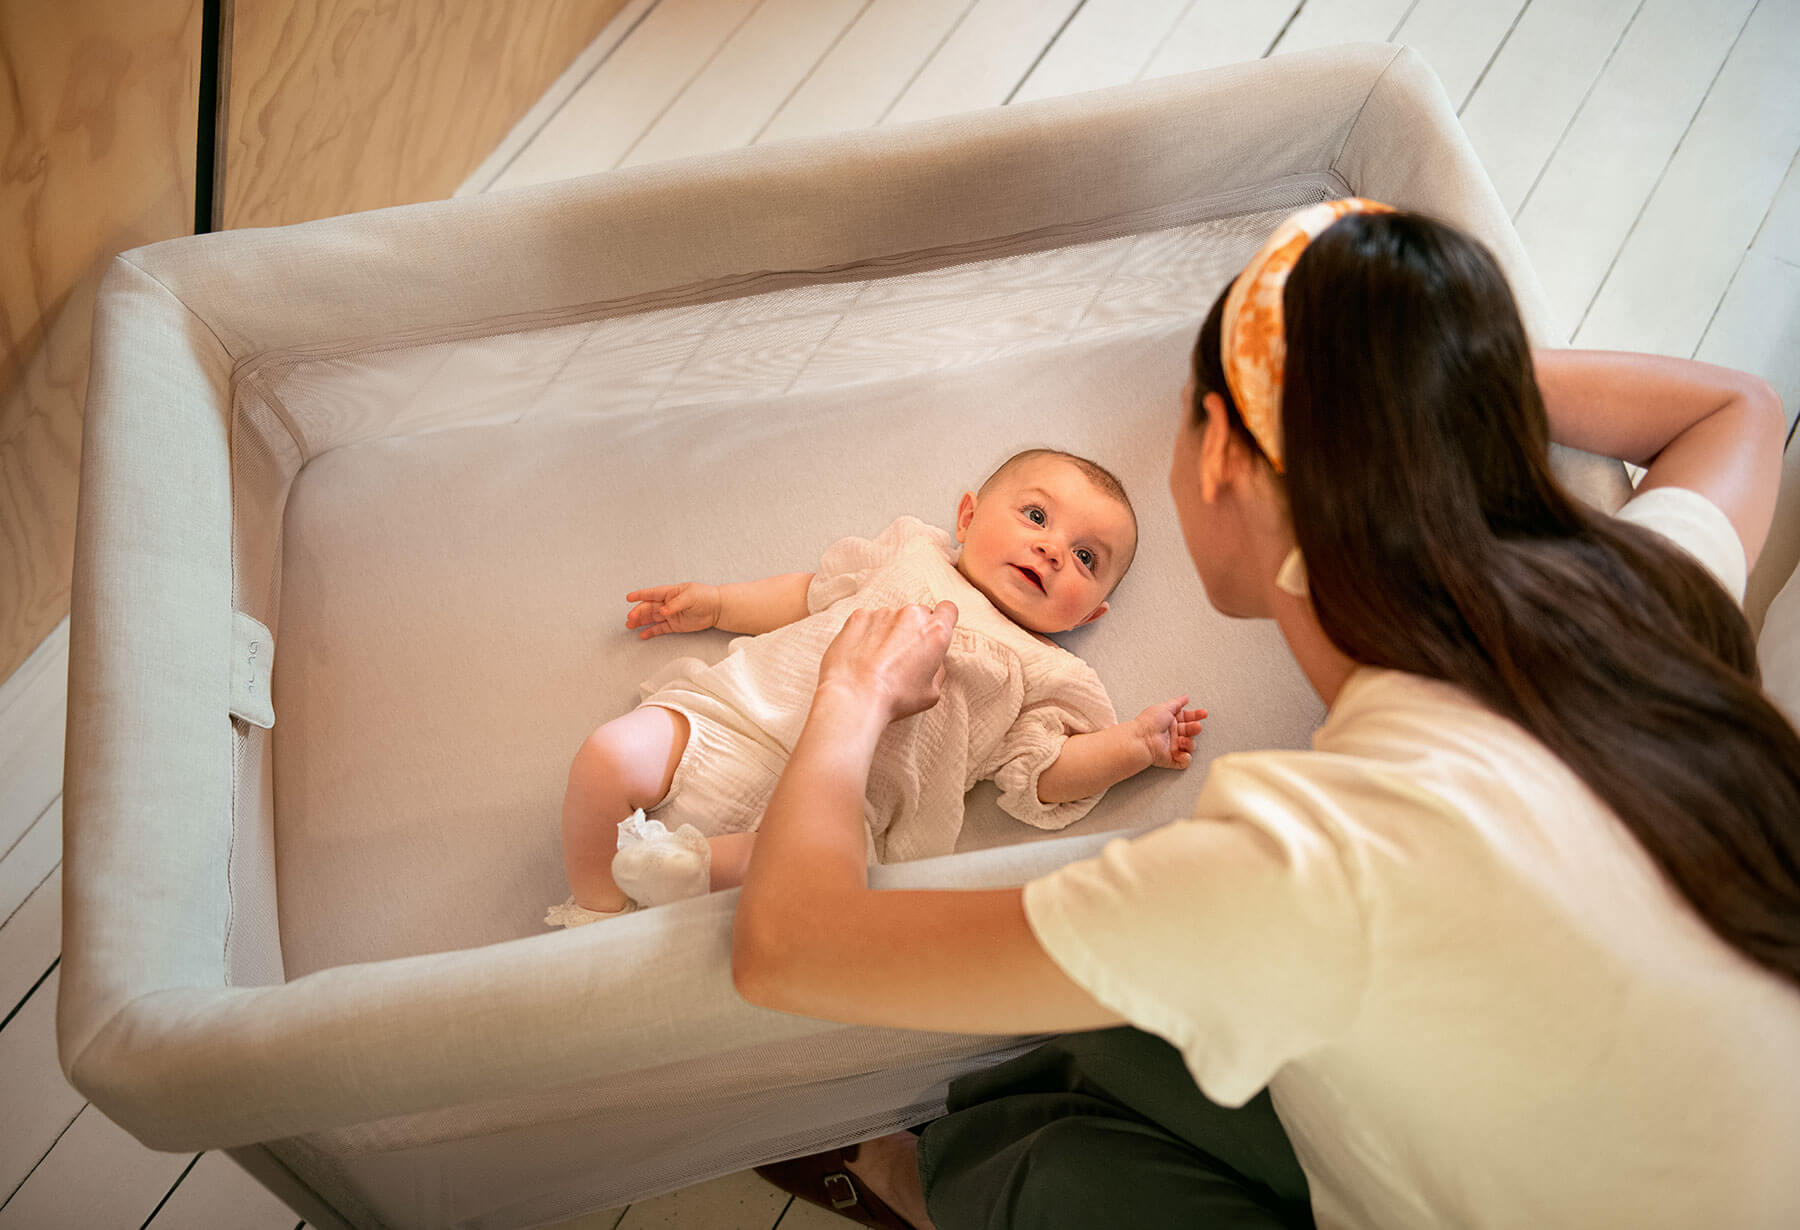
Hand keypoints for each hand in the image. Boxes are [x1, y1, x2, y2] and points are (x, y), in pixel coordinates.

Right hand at [625, 583, 722, 638]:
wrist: (717, 608)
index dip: (640, 595)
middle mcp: (668, 603)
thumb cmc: (705, 596)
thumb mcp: (690, 596)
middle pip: (649, 607)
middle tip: (630, 618)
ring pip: (652, 618)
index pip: (652, 593)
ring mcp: (671, 615)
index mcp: (670, 592)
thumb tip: (663, 611)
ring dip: (640, 621)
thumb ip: (675, 604)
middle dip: (638, 612)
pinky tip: (642, 634)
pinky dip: (651, 631)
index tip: (629, 598)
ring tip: (630, 625)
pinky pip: (660, 628)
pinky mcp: (675, 625)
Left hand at [817, 602, 958, 723]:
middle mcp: (912, 615)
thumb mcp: (931, 693)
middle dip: (914, 630)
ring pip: (892, 617)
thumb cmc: (894, 698)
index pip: (948, 610)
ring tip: (878, 659)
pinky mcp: (859, 616)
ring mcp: (884, 613)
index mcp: (935, 632)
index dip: (942, 621)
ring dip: (889, 632)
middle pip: (919, 614)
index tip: (934, 633)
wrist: (854, 696)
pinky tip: (862, 654)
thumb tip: (932, 661)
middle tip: (903, 655)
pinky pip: (869, 620)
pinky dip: (867, 632)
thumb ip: (937, 669)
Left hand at [1133, 695, 1206, 768]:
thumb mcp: (1165, 707)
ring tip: (1182, 739)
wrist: (1142, 738)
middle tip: (1195, 727)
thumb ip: (1177, 702)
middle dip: (1194, 728)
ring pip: (1190, 746)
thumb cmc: (1149, 722)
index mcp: (1170, 721)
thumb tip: (1185, 697)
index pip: (1187, 718)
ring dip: (1189, 743)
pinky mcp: (1171, 758)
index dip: (1196, 715)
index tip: (1203, 713)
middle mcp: (1172, 734)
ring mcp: (1172, 747)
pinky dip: (1185, 758)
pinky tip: (1181, 752)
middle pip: (1190, 731)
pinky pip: (1184, 761)